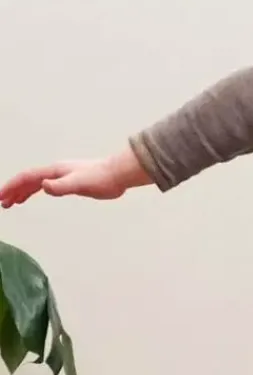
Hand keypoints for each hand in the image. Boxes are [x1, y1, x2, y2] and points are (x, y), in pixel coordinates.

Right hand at [0, 148, 151, 207]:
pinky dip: (37, 191)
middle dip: (13, 191)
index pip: (27, 177)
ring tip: (12, 203)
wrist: (119, 174)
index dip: (12, 186)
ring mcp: (63, 176)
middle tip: (2, 204)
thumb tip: (43, 186)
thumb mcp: (79, 184)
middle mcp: (56, 172)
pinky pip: (48, 186)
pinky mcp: (71, 182)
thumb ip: (61, 186)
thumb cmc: (102, 178)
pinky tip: (35, 196)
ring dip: (22, 192)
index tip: (1, 197)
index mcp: (54, 171)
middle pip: (28, 180)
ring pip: (36, 183)